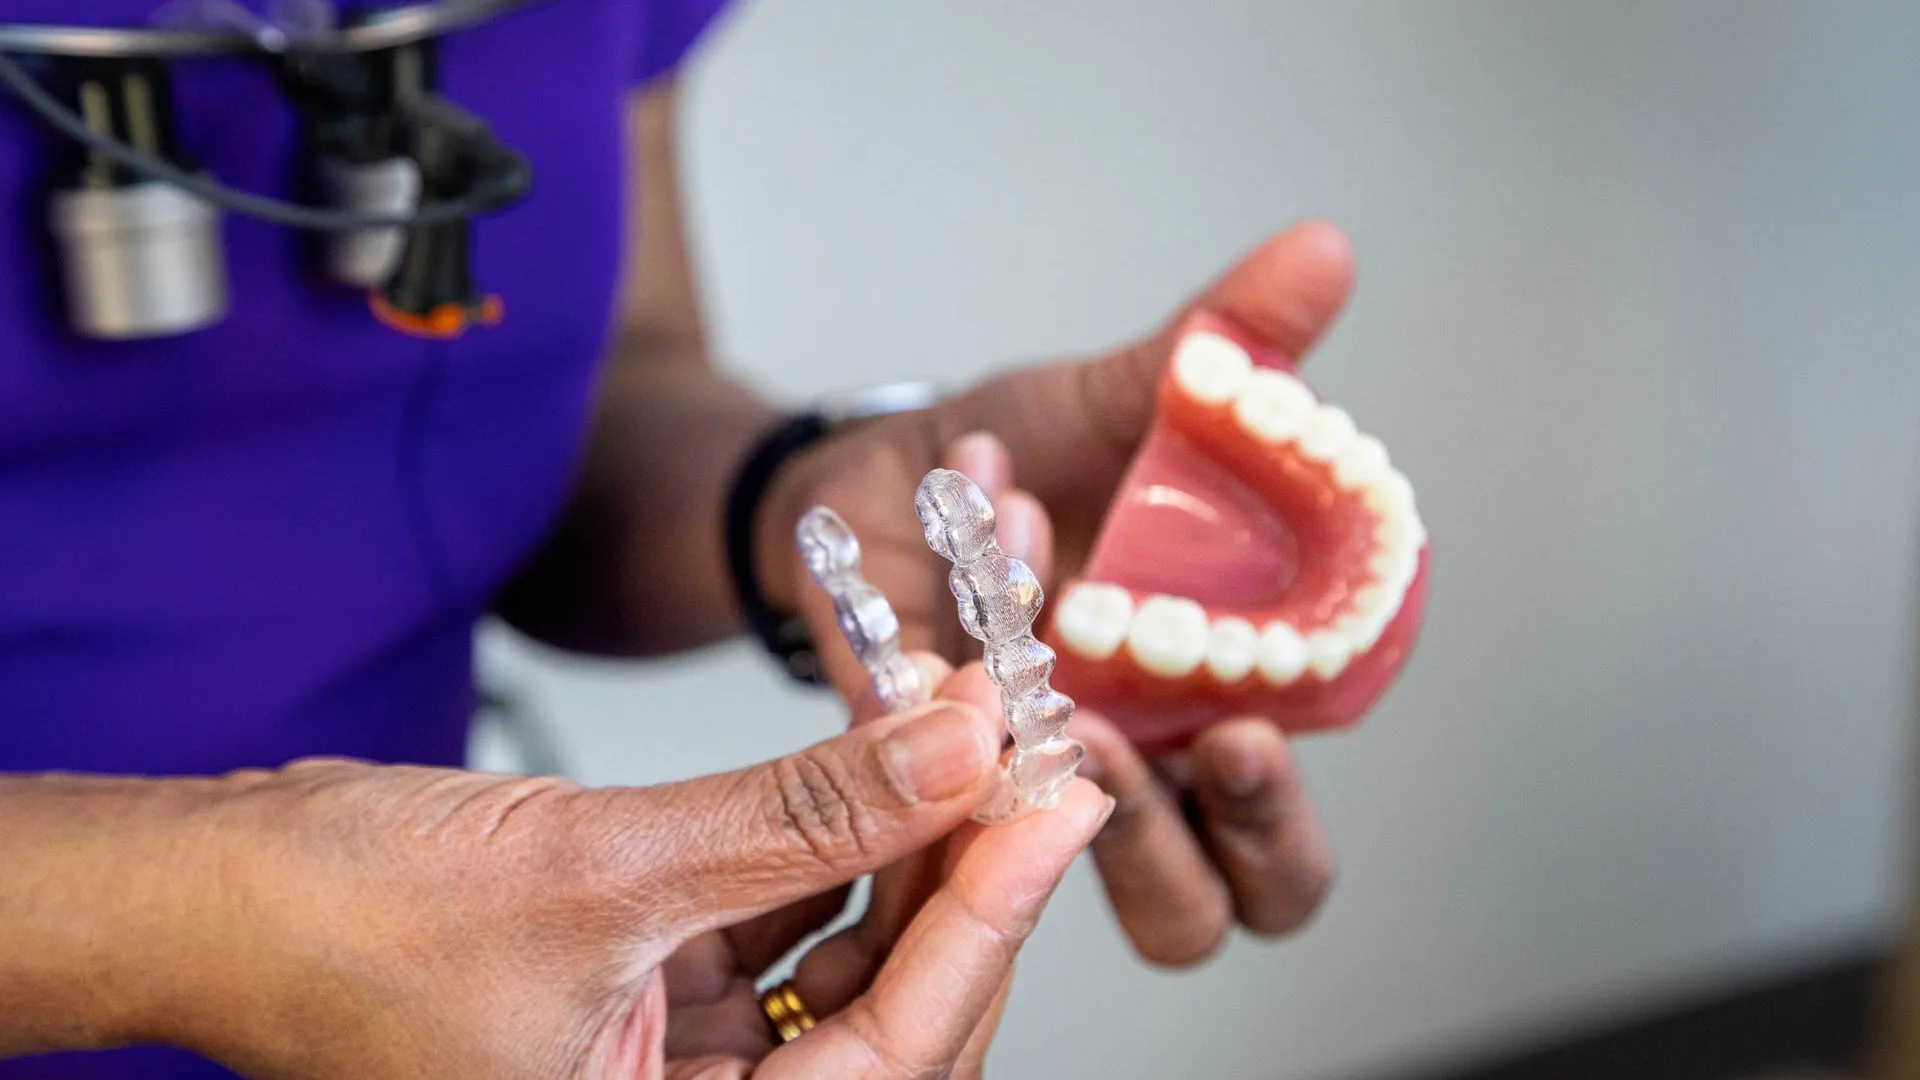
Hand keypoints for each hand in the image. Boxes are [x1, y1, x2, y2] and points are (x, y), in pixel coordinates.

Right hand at [143, 688, 1106, 1078]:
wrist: (218, 892)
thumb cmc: (349, 922)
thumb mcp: (606, 861)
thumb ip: (803, 810)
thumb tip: (958, 741)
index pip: (898, 1052)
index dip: (992, 919)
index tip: (1060, 799)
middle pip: (893, 1013)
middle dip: (961, 877)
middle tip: (1022, 754)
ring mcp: (685, 1066)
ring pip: (852, 963)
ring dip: (908, 842)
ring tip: (958, 727)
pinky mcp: (665, 997)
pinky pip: (789, 924)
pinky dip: (832, 837)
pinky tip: (876, 749)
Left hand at [761, 220, 1353, 964]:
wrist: (885, 463)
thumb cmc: (1033, 452)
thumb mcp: (1127, 398)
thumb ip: (1228, 345)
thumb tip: (1323, 248)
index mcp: (1211, 719)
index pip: (1282, 854)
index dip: (1279, 826)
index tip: (1245, 730)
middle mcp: (1129, 774)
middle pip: (1195, 911)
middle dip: (1188, 856)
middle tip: (1137, 751)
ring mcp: (1018, 785)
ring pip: (1065, 888)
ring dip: (1051, 815)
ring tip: (1046, 704)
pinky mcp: (916, 773)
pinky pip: (927, 792)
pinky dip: (935, 707)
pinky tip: (936, 621)